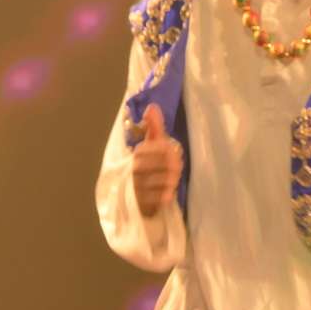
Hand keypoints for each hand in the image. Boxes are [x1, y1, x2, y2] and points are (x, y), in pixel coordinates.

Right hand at [131, 103, 182, 217]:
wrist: (134, 194)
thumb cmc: (147, 165)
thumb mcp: (150, 145)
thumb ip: (153, 127)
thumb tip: (152, 106)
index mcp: (138, 153)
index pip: (158, 149)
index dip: (170, 152)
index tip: (175, 154)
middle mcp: (134, 169)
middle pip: (163, 165)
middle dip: (172, 166)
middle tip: (177, 169)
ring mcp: (136, 186)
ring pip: (161, 181)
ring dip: (171, 180)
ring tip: (172, 180)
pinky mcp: (140, 203)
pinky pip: (157, 198)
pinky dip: (165, 195)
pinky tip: (169, 194)